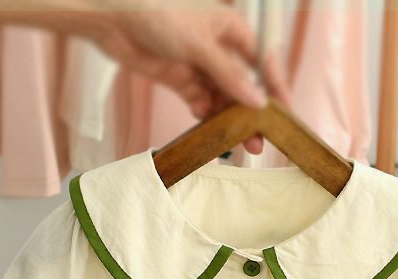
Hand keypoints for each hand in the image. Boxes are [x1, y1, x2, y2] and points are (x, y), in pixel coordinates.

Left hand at [55, 0, 291, 153]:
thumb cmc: (158, 15)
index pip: (263, 62)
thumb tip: (257, 102)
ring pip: (222, 98)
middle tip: (258, 142)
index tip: (285, 115)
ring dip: (228, 120)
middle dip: (250, 113)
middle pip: (243, 86)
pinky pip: (201, 102)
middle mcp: (219, 47)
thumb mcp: (199, 46)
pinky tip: (208, 128)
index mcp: (231, 29)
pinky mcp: (181, 79)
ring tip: (236, 143)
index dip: (275, 89)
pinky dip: (205, 115)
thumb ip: (228, 76)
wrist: (113, 20)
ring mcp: (200, 65)